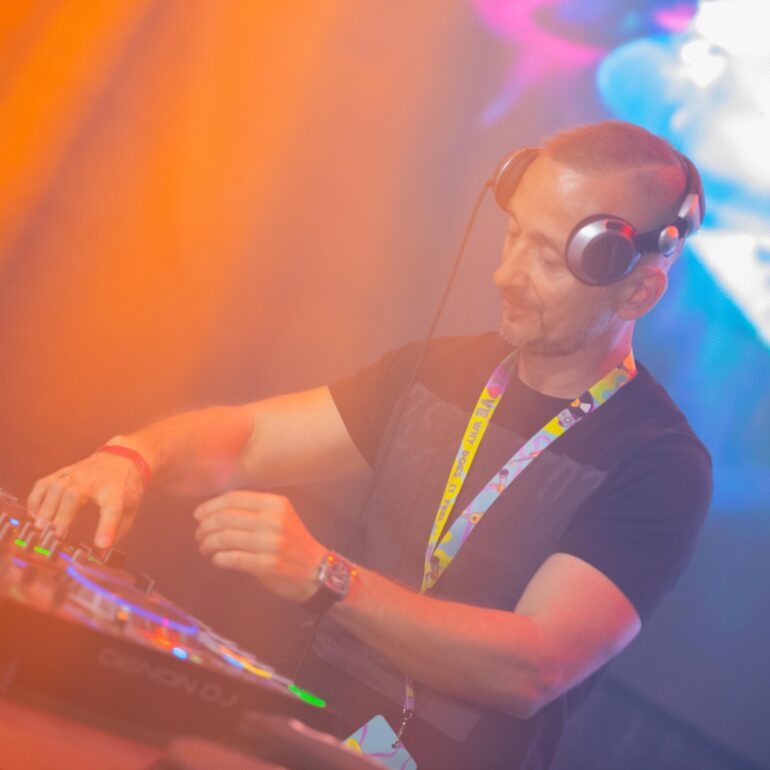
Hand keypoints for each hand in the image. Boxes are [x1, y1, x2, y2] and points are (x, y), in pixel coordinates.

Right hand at [27, 453, 145, 547]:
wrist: (122, 457)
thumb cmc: (125, 487)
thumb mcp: (131, 508)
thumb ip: (117, 531)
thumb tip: (101, 553)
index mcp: (116, 492)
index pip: (113, 509)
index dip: (106, 528)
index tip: (101, 545)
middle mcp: (95, 481)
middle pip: (75, 495)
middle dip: (62, 516)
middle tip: (54, 537)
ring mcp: (77, 474)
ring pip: (56, 487)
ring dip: (46, 509)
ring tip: (40, 527)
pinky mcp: (63, 472)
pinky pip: (43, 484)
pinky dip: (35, 499)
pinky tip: (35, 515)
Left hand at [194, 490, 325, 603]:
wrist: (316, 571)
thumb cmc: (292, 543)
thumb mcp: (280, 517)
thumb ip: (253, 510)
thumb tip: (213, 509)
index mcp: (276, 504)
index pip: (234, 498)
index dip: (210, 506)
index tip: (198, 515)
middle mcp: (275, 520)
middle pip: (226, 517)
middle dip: (205, 527)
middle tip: (199, 534)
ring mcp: (273, 543)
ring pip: (226, 538)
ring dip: (208, 543)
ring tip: (205, 547)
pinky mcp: (269, 565)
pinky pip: (233, 559)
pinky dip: (219, 559)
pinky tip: (217, 559)